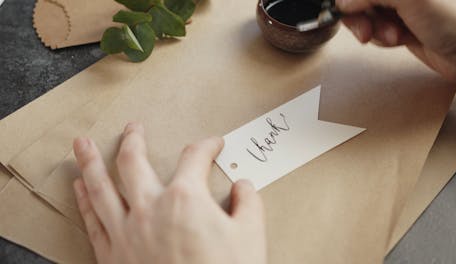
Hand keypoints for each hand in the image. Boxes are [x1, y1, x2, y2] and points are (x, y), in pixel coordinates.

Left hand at [72, 122, 265, 263]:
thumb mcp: (250, 235)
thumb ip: (248, 203)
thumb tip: (244, 187)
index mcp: (185, 199)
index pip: (195, 158)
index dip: (207, 146)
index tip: (213, 144)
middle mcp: (150, 209)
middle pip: (133, 162)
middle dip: (133, 140)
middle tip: (132, 127)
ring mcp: (126, 232)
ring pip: (101, 187)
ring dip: (90, 161)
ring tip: (81, 144)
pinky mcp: (113, 255)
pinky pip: (92, 220)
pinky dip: (83, 201)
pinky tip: (78, 187)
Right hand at [337, 0, 455, 89]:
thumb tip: (344, 2)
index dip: (351, 0)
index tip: (349, 11)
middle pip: (361, 0)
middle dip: (361, 17)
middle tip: (367, 31)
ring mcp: (403, 7)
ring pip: (367, 17)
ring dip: (375, 30)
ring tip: (393, 36)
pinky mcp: (403, 26)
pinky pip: (377, 31)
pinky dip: (383, 39)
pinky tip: (400, 40)